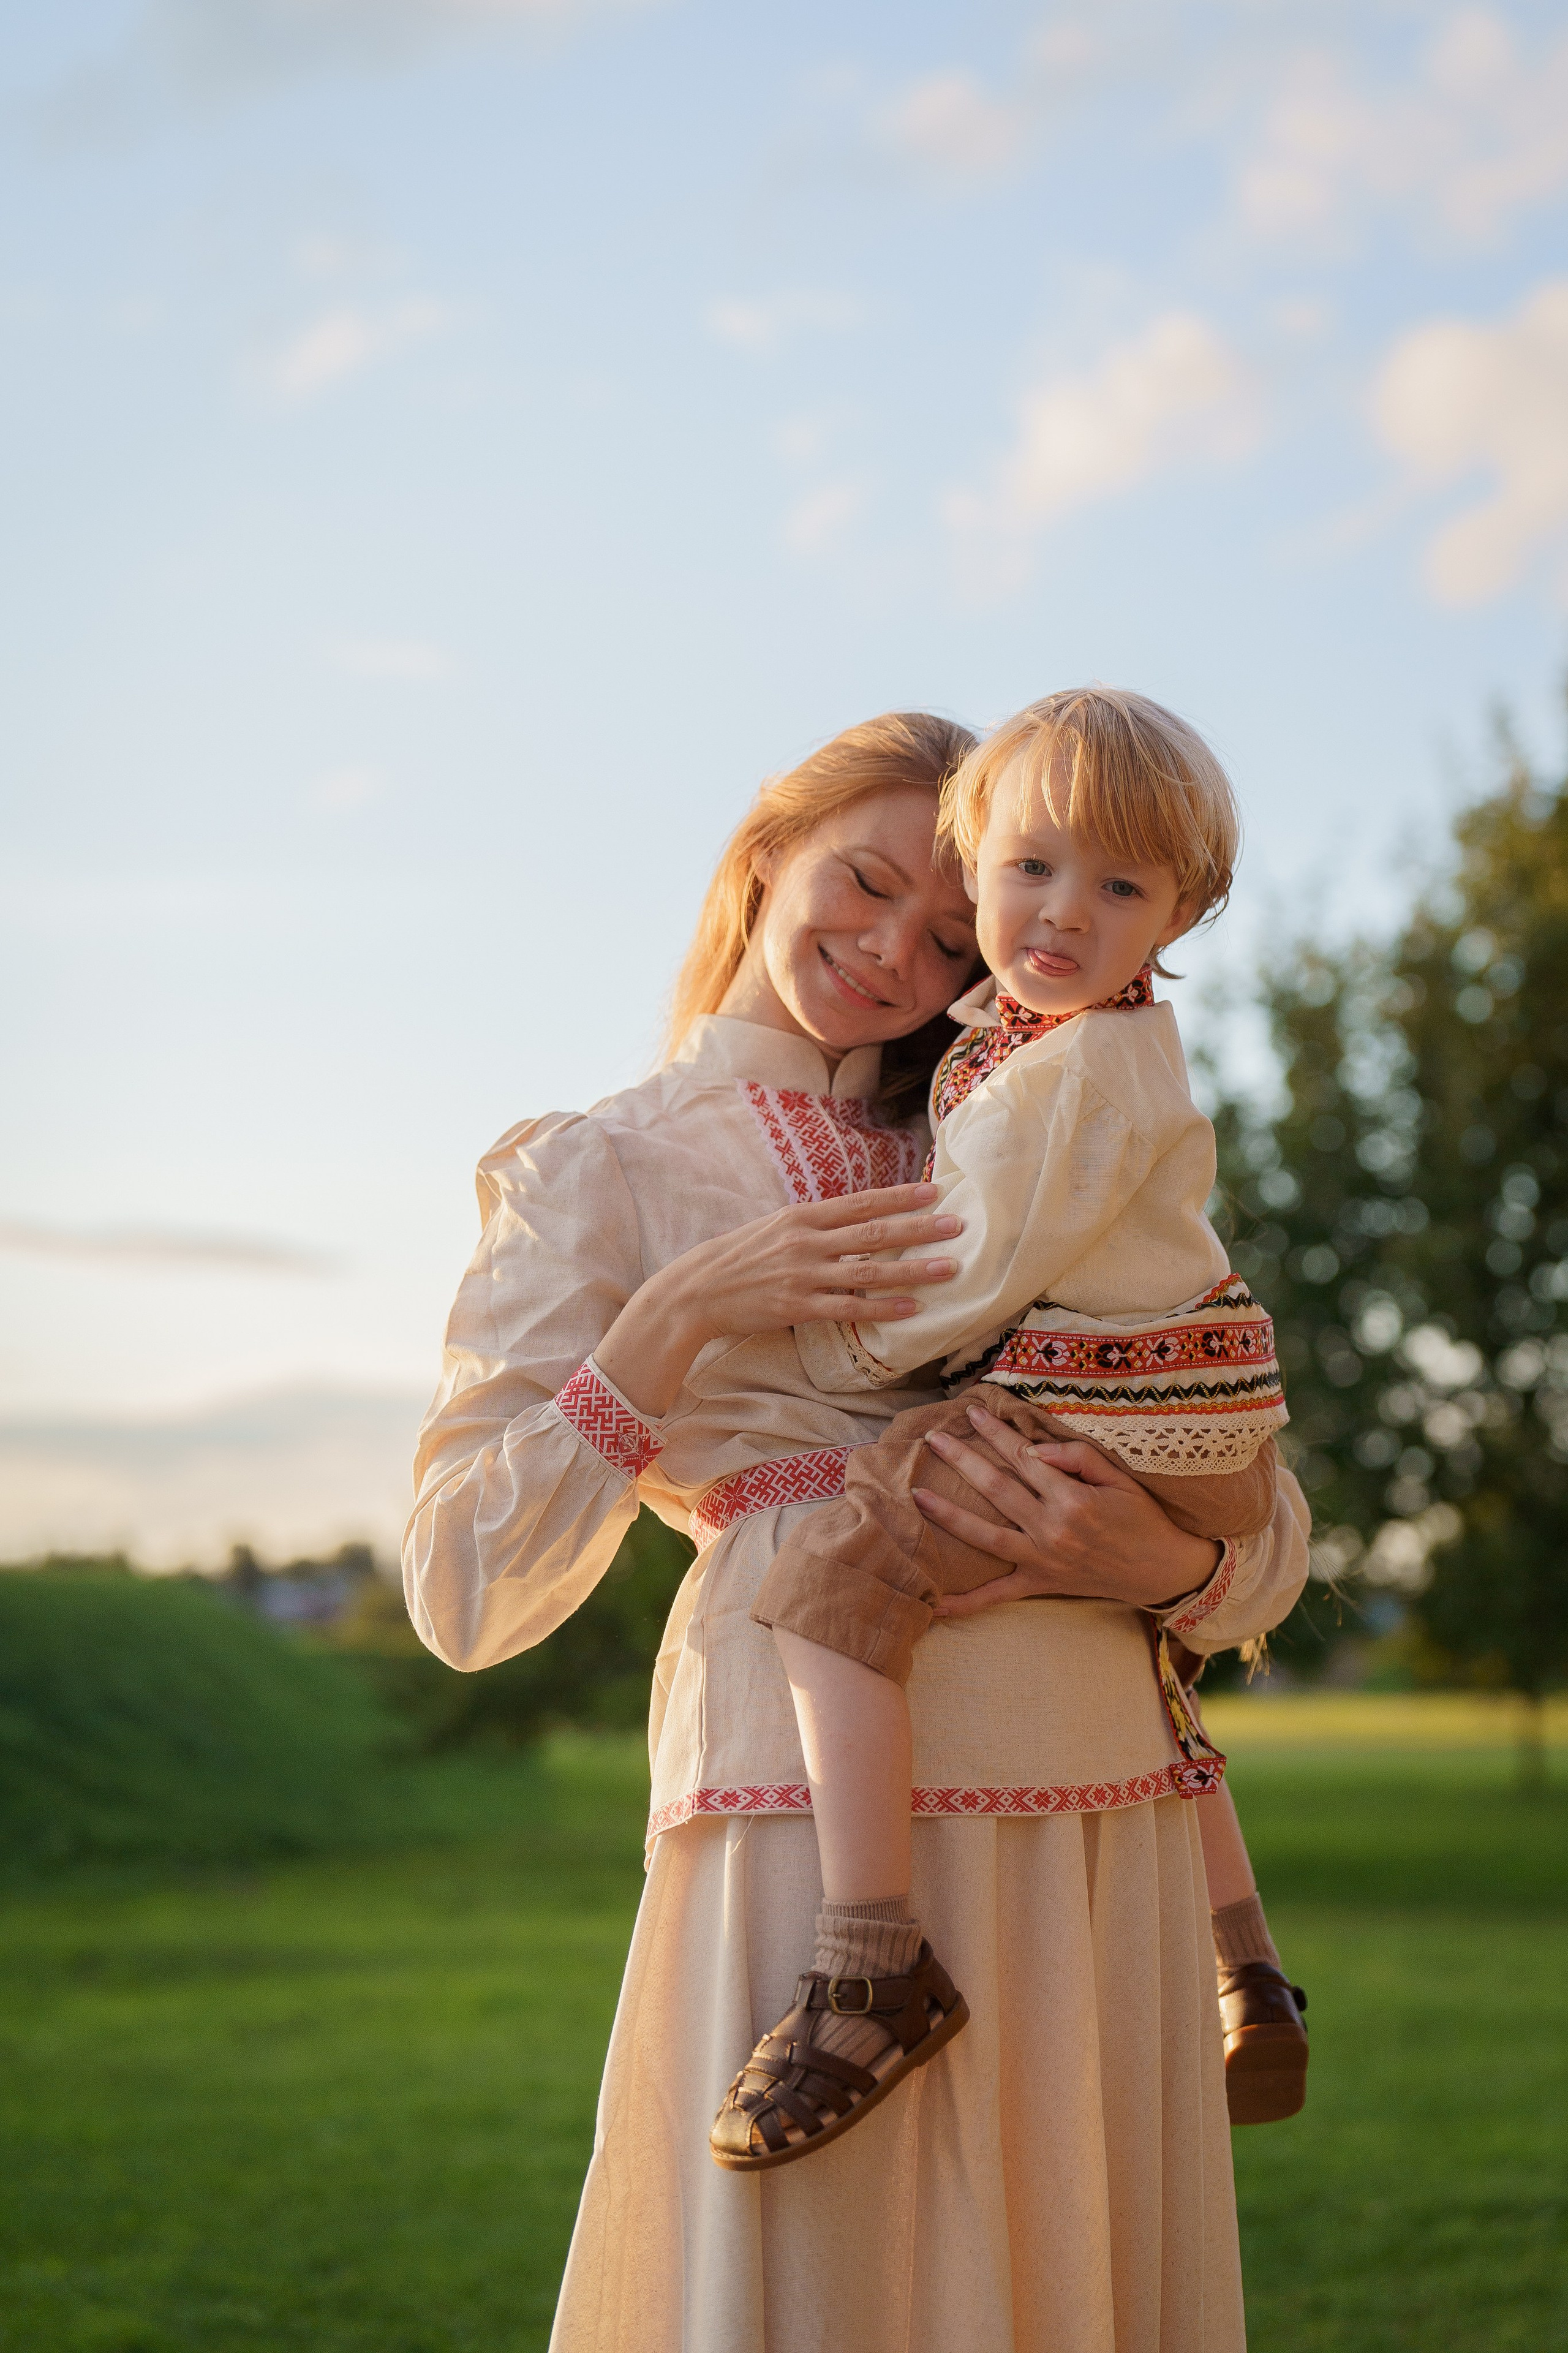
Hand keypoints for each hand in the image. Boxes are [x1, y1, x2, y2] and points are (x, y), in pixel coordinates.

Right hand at [597, 1183, 961, 1417]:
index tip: (934, 1192)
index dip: (900, 1197)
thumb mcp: (775, 1229)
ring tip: (949, 1269)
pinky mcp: (797, 1307)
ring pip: (868, 1270)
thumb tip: (855, 1221)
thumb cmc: (739, 1258)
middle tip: (958, 1226)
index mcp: (802, 1216)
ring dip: (912, 1270)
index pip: (861, 1203)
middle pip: (873, 1232)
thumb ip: (814, 1225)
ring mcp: (803, 1275)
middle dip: (920, 1229)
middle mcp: (806, 1241)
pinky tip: (910, 1309)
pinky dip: (881, 1308)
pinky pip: (848, 1308)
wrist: (697, 1290)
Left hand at [913, 1401, 1219, 1616]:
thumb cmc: (1143, 1518)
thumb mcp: (1120, 1477)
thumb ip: (1077, 1457)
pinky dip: (966, 1603)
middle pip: (997, 1488)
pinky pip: (997, 1595)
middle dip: (963, 1459)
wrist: (1162, 1570)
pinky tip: (934, 1604)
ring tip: (918, 1496)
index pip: (1024, 1459)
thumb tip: (1034, 1450)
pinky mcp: (1041, 1583)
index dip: (998, 1434)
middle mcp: (1051, 1529)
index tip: (975, 1413)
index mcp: (1071, 1499)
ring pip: (986, 1535)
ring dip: (949, 1515)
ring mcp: (1042, 1559)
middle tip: (934, 1438)